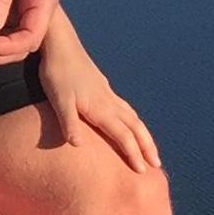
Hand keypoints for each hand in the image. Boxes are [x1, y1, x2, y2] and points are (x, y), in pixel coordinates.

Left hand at [32, 13, 161, 174]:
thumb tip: (78, 145)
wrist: (60, 44)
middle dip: (147, 146)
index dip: (133, 153)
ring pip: (132, 116)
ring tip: (149, 147)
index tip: (142, 170)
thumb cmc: (56, 73)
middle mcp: (109, 101)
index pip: (123, 136)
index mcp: (101, 108)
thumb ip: (69, 122)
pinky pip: (125, 107)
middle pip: (135, 127)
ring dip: (143, 133)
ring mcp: (107, 93)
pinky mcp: (103, 86)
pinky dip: (133, 119)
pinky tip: (129, 120)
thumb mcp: (58, 100)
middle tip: (157, 164)